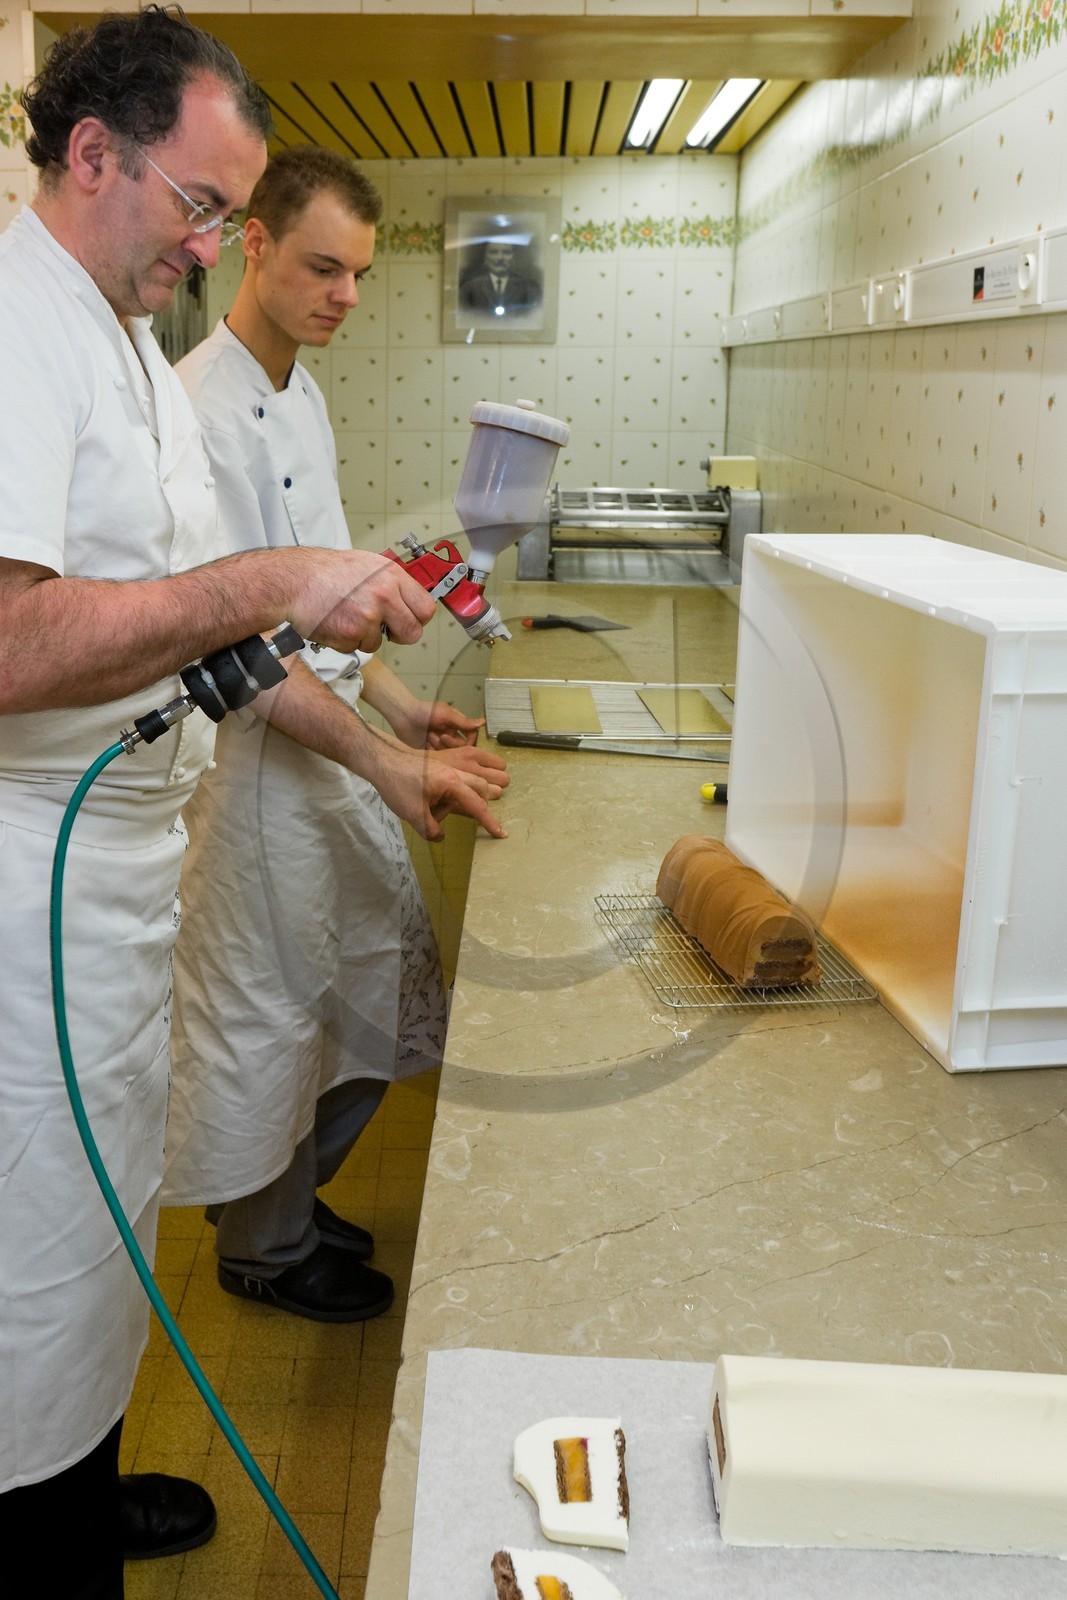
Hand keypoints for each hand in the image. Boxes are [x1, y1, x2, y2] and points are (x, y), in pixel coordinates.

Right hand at [286, 548, 434, 652]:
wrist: (294, 581)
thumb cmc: (325, 571)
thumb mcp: (367, 564)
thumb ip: (390, 582)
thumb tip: (409, 598)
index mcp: (391, 576)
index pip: (425, 608)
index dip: (418, 617)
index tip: (412, 619)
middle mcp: (384, 596)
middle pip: (412, 632)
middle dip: (401, 635)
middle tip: (387, 629)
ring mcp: (368, 617)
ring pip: (380, 642)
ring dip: (366, 636)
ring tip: (349, 616)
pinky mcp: (351, 635)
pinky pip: (358, 647)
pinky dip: (347, 640)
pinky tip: (337, 622)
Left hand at [371, 743, 506, 842]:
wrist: (382, 759)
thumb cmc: (398, 784)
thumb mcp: (414, 814)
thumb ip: (431, 829)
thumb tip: (440, 836)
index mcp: (453, 782)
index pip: (478, 805)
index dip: (489, 822)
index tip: (501, 834)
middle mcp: (455, 772)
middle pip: (480, 788)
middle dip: (478, 805)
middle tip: (459, 818)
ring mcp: (448, 767)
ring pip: (470, 781)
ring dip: (463, 798)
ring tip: (437, 810)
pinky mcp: (439, 766)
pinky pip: (457, 778)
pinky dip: (454, 790)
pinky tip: (432, 800)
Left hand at [393, 697, 485, 750]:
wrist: (403, 716)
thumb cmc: (425, 711)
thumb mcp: (446, 714)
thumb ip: (464, 721)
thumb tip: (483, 722)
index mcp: (455, 727)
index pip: (470, 739)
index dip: (468, 742)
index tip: (463, 740)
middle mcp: (449, 737)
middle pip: (459, 749)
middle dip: (450, 743)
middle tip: (438, 734)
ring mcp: (439, 746)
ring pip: (448, 754)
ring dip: (438, 745)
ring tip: (428, 735)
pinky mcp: (429, 754)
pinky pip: (436, 759)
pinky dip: (431, 752)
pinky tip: (424, 742)